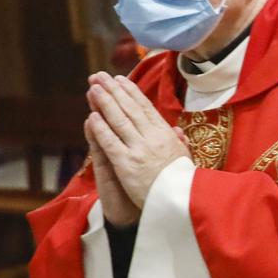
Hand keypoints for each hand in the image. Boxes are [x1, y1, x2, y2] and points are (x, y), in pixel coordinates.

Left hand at [85, 74, 189, 210]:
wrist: (179, 202)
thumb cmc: (182, 182)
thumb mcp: (184, 158)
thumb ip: (178, 143)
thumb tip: (177, 130)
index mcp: (166, 135)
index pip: (145, 108)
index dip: (131, 92)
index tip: (120, 79)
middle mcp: (152, 138)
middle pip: (129, 109)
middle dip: (113, 91)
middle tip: (99, 76)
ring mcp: (138, 149)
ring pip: (119, 120)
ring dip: (104, 102)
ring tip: (93, 87)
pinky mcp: (126, 164)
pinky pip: (111, 142)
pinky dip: (101, 128)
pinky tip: (92, 116)